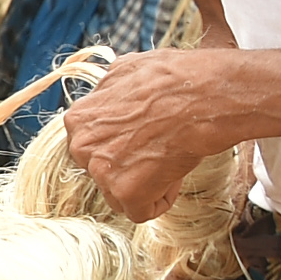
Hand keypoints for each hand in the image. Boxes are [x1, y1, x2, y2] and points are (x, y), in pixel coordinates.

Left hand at [57, 47, 230, 222]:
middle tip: (158, 149)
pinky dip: (161, 199)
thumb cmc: (172, 80)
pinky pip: (141, 211)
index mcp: (78, 120)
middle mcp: (82, 147)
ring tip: (168, 159)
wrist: (202, 97)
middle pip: (102, 171)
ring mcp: (102, 173)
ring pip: (119, 193)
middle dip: (129, 165)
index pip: (92, 144)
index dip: (122, 143)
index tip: (143, 135)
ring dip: (145, 182)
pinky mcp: (127, 194)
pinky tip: (174, 175)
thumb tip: (108, 94)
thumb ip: (108, 90)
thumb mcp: (126, 69)